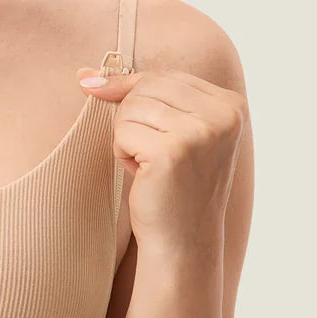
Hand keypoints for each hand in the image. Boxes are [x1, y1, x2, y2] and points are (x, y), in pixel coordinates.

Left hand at [77, 66, 247, 250]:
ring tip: (149, 165)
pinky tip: (143, 175)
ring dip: (127, 137)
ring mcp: (200, 132)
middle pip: (147, 87)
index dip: (132, 89)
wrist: (183, 241)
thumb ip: (139, 95)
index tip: (101, 91)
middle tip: (147, 151)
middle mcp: (223, 115)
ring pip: (131, 107)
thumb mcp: (171, 132)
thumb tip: (84, 75)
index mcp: (232, 106)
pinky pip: (122, 131)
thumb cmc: (174, 187)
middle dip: (132, 117)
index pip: (167, 76)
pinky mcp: (172, 151)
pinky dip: (122, 153)